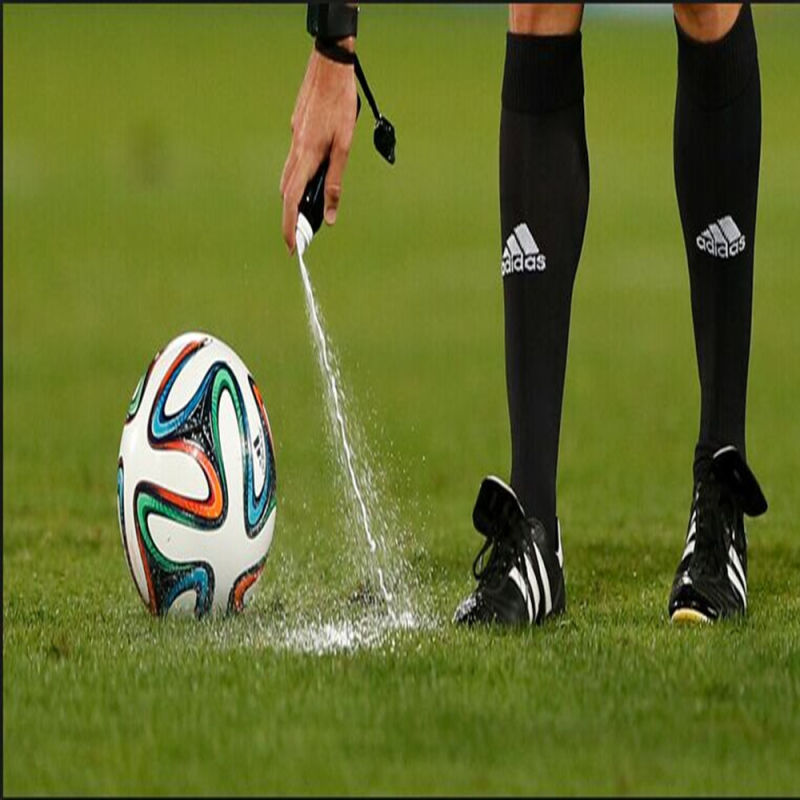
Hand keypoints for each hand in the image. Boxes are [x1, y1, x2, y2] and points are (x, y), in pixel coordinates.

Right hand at [280, 39, 357, 252]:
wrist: (329, 65)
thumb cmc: (341, 103)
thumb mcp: (345, 146)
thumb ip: (336, 181)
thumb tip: (331, 215)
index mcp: (306, 155)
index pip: (292, 200)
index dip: (290, 226)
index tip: (292, 247)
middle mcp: (295, 150)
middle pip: (286, 193)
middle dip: (291, 218)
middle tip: (301, 237)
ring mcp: (294, 139)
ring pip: (288, 178)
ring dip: (293, 199)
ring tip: (307, 215)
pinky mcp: (297, 130)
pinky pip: (293, 162)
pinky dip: (298, 179)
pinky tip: (312, 180)